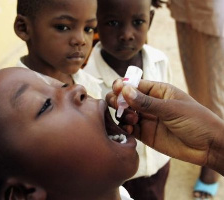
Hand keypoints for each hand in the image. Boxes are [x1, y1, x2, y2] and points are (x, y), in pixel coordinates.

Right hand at [106, 79, 223, 174]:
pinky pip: (129, 128)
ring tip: (131, 119)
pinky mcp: (145, 134)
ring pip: (125, 113)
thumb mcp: (172, 109)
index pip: (135, 84)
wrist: (209, 147)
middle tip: (118, 105)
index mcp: (158, 91)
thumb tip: (124, 90)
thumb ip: (147, 102)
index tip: (117, 88)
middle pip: (126, 98)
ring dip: (122, 114)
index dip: (123, 85)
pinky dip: (125, 127)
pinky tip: (129, 129)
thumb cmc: (197, 121)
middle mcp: (149, 104)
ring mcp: (146, 119)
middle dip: (118, 99)